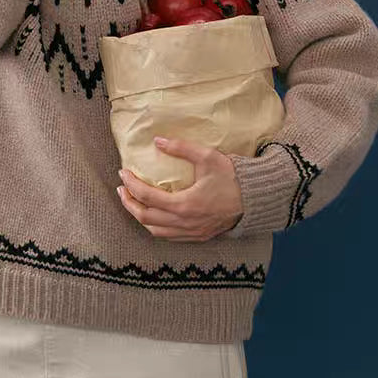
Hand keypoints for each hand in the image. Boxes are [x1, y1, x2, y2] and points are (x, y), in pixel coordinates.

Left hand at [117, 137, 243, 241]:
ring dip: (140, 216)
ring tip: (133, 201)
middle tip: (122, 188)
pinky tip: (153, 215)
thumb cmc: (232, 178)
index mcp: (183, 204)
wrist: (256, 199)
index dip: (130, 184)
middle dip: (129, 203)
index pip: (146, 196)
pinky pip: (168, 236)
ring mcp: (191, 232)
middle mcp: (184, 222)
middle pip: (144, 217)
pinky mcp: (198, 236)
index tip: (123, 172)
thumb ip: (181, 148)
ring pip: (155, 231)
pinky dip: (155, 226)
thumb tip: (157, 141)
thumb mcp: (207, 157)